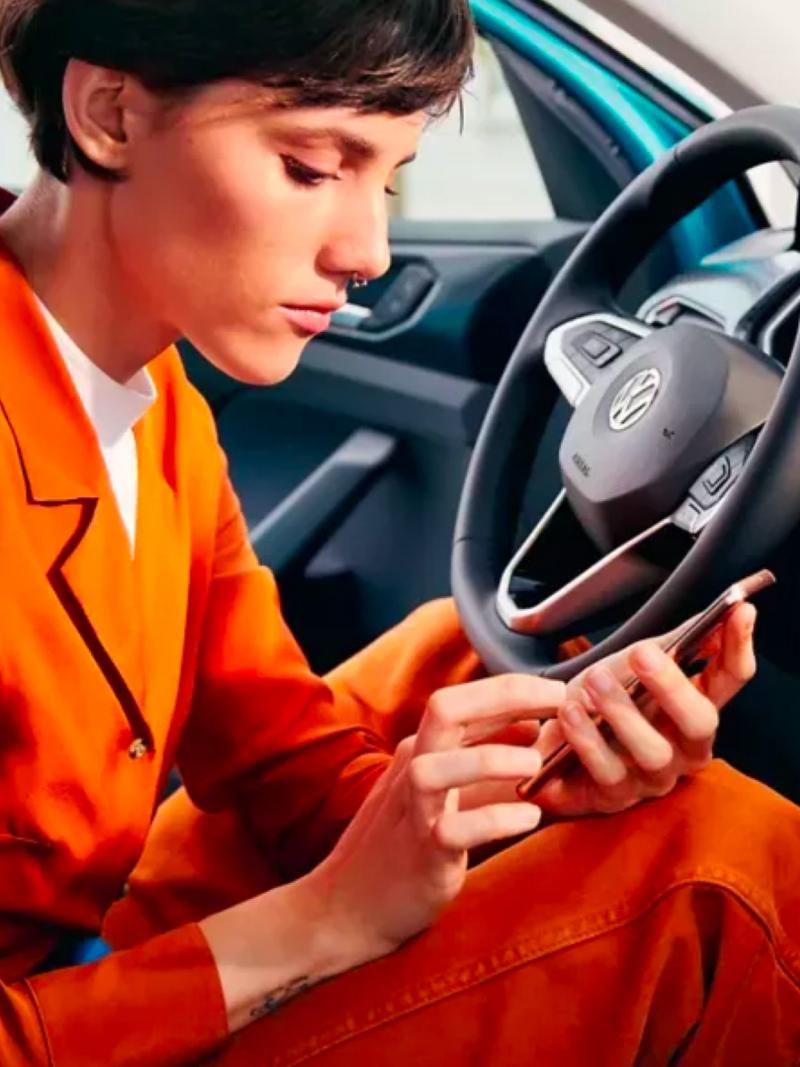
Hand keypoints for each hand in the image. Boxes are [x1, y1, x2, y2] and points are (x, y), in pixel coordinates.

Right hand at [308, 675, 564, 962]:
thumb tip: (532, 725)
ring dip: (491, 758)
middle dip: (504, 696)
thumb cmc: (403, 845)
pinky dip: (494, 820)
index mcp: (421, 749)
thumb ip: (486, 760)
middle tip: (558, 699)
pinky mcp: (420, 854)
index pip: (461, 699)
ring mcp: (412, 810)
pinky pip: (452, 830)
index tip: (558, 688)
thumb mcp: (448, 791)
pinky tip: (528, 817)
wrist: (349, 906)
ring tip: (535, 762)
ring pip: (436, 768)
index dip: (512, 687)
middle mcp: (412, 768)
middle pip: (445, 710)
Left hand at [533, 602, 757, 816]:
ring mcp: (651, 777)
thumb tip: (721, 613)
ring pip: (652, 750)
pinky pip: (607, 772)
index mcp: (695, 709)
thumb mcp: (634, 665)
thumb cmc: (599, 702)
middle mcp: (683, 748)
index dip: (737, 646)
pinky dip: (587, 739)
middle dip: (672, 686)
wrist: (548, 741)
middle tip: (640, 653)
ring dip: (621, 711)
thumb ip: (677, 643)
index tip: (740, 611)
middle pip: (699, 722)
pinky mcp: (614, 797)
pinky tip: (571, 712)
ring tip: (594, 680)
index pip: (730, 679)